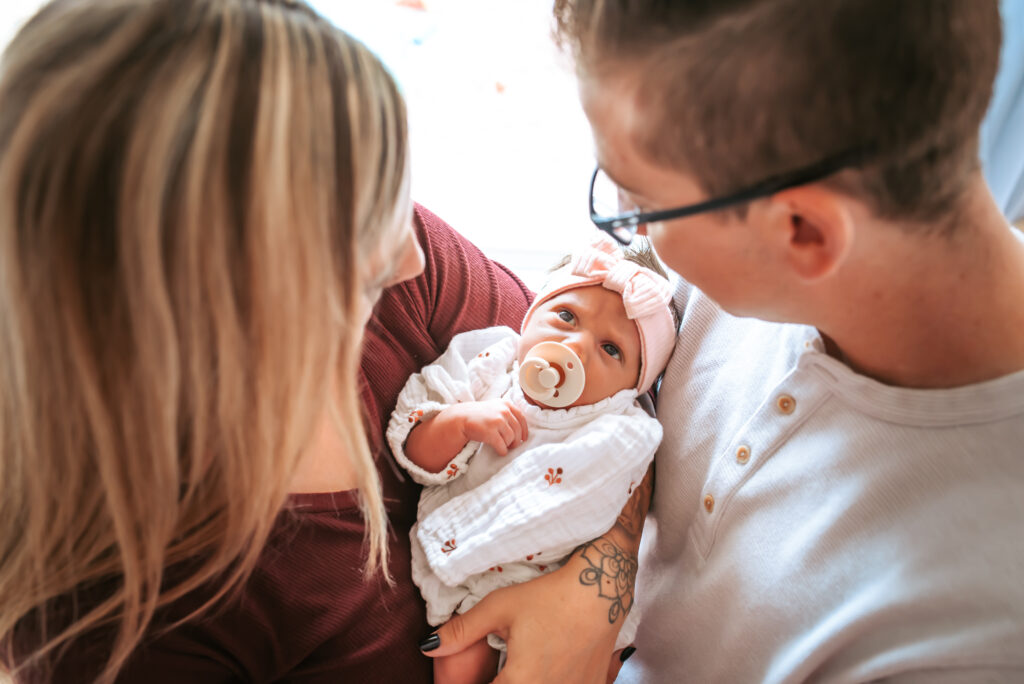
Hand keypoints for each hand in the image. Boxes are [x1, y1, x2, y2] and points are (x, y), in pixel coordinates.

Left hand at [419, 549, 627, 682]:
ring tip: (514, 670)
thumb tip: (427, 646)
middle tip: (496, 671)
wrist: (601, 592)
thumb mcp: (500, 607)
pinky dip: (545, 683)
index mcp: (520, 682)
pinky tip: (542, 670)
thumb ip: (461, 631)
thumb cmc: (549, 596)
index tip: (467, 681)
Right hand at [450, 399, 527, 455]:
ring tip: (503, 446)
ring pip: (511, 439)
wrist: (461, 418)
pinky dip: (502, 451)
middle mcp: (504, 411)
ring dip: (508, 445)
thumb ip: (508, 412)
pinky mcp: (491, 432)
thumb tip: (522, 428)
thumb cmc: (479, 415)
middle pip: (518, 430)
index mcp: (506, 404)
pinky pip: (502, 446)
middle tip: (512, 445)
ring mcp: (497, 421)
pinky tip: (500, 451)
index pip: (522, 419)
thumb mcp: (495, 407)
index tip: (523, 438)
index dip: (524, 431)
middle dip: (516, 440)